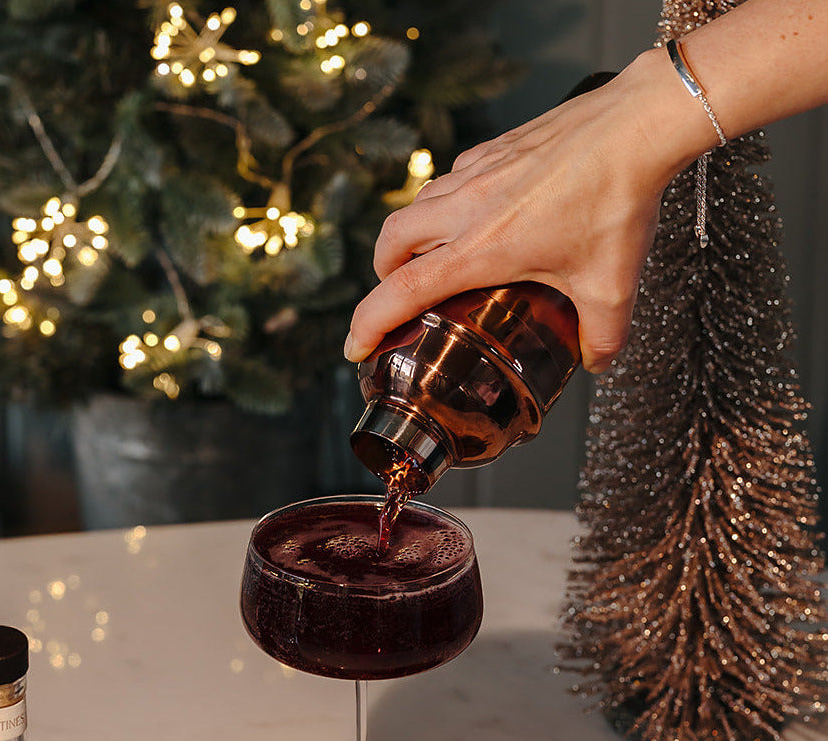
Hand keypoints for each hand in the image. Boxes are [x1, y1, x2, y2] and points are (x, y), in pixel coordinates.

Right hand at [344, 50, 701, 371]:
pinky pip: (449, 178)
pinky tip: (473, 212)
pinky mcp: (494, 148)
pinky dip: (444, 203)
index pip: (400, 292)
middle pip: (389, 243)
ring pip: (415, 207)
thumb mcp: (612, 286)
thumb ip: (602, 335)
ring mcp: (476, 173)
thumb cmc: (619, 201)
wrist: (637, 124)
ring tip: (429, 258)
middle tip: (397, 296)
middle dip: (381, 275)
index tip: (355, 347)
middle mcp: (465, 209)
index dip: (368, 325)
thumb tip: (597, 363)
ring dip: (408, 237)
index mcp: (481, 250)